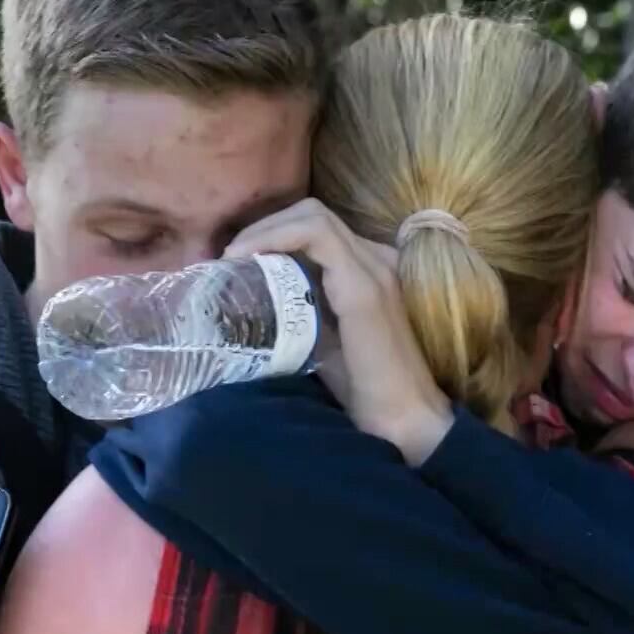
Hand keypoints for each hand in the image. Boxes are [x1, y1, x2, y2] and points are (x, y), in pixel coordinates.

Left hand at [222, 198, 454, 465]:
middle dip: (264, 226)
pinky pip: (316, 235)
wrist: (404, 418)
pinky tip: (249, 258)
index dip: (273, 233)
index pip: (317, 230)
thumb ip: (300, 317)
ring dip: (265, 229)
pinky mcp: (364, 286)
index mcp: (369, 270)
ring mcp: (373, 268)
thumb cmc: (364, 390)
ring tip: (233, 256)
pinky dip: (276, 238)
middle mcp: (376, 258)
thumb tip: (250, 310)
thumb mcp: (323, 342)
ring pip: (312, 216)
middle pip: (312, 214)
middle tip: (230, 256)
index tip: (237, 261)